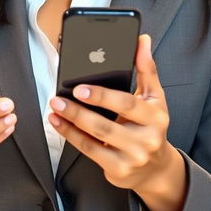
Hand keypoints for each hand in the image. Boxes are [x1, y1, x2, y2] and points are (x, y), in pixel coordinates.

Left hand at [47, 34, 177, 196]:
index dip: (102, 96)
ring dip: (71, 122)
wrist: (156, 168)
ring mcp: (133, 158)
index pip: (127, 104)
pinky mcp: (118, 170)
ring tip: (55, 108)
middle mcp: (147, 139)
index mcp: (156, 116)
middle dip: (79, 111)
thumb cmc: (151, 125)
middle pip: (107, 125)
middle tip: (59, 99)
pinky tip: (58, 123)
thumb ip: (146, 68)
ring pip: (95, 139)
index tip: (79, 88)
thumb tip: (142, 39)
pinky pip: (90, 151)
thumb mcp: (154, 97)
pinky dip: (71, 136)